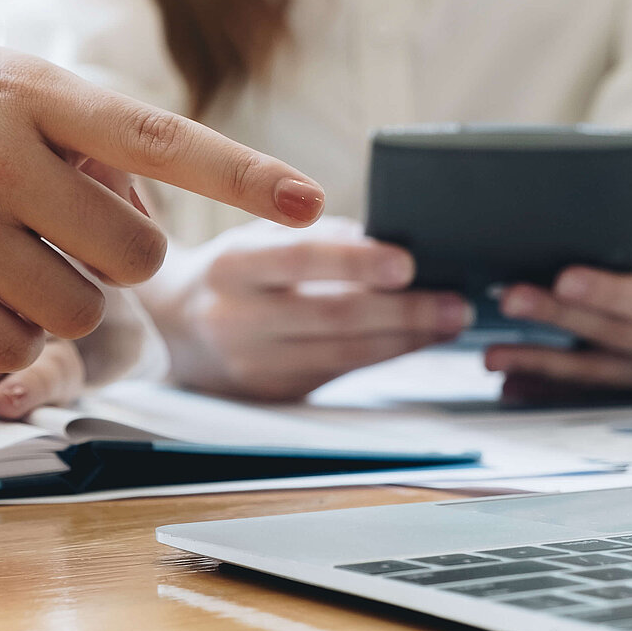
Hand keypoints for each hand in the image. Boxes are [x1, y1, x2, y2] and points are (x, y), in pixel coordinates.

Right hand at [0, 15, 324, 372]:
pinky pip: (1, 344)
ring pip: (75, 306)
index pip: (161, 137)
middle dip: (124, 265)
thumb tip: (145, 207)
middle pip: (134, 250)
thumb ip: (70, 134)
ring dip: (63, 306)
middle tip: (75, 245)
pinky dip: (6, 343)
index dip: (243, 175)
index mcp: (32, 86)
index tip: (312, 205)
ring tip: (12, 268)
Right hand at [143, 217, 471, 400]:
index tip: (406, 263)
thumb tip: (393, 241)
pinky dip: (384, 356)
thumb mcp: (257, 238)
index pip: (298, 261)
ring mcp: (253, 366)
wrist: (178, 329)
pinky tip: (416, 341)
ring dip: (406, 340)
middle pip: (332, 317)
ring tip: (449, 322)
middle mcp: (235, 320)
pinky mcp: (274, 395)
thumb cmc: (236, 272)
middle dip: (403, 312)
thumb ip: (317, 235)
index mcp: (231, 267)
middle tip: (454, 302)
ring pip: (344, 355)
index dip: (355, 262)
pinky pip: (340, 373)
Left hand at [484, 235, 631, 396]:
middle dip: (555, 317)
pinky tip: (511, 384)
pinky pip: (590, 391)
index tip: (563, 277)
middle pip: (611, 335)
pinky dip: (549, 389)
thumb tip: (579, 248)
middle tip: (508, 298)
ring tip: (493, 355)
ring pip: (594, 372)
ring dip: (539, 363)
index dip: (605, 291)